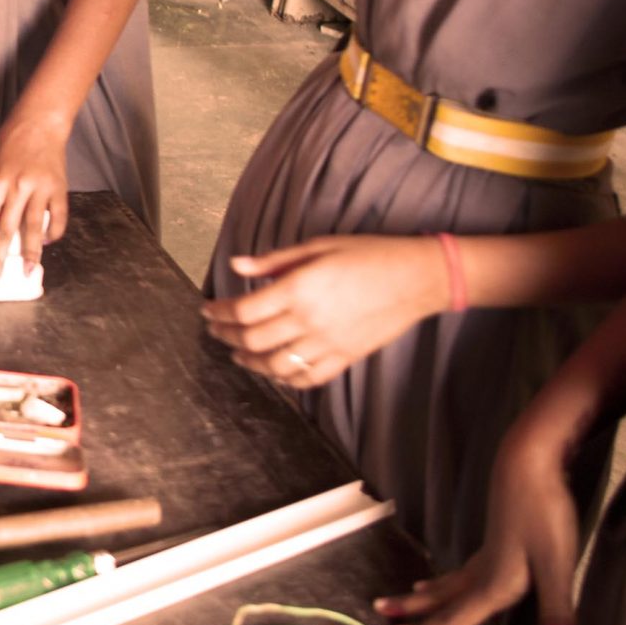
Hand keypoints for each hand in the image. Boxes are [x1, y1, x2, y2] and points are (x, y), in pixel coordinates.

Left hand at [0, 109, 70, 277]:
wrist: (40, 123)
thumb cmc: (11, 145)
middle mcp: (17, 187)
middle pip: (5, 231)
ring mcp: (40, 188)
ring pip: (32, 229)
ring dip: (28, 254)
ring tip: (25, 272)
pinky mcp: (59, 188)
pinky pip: (57, 218)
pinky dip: (52, 234)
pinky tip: (45, 244)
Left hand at [200, 235, 450, 389]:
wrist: (417, 277)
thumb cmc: (369, 254)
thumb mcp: (318, 246)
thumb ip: (275, 260)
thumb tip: (238, 265)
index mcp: (299, 289)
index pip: (244, 311)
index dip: (219, 313)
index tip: (208, 310)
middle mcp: (309, 320)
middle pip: (253, 339)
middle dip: (227, 336)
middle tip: (216, 331)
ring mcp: (327, 343)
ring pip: (275, 365)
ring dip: (249, 362)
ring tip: (238, 354)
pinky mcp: (345, 357)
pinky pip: (308, 378)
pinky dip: (285, 378)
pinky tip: (274, 370)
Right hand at [375, 419, 583, 624]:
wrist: (529, 464)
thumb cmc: (543, 513)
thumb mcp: (557, 567)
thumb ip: (556, 614)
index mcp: (496, 583)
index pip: (459, 615)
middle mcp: (487, 570)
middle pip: (446, 596)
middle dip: (416, 607)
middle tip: (382, 610)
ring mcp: (490, 551)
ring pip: (453, 579)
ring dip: (432, 591)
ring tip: (413, 591)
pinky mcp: (498, 537)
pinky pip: (467, 567)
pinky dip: (453, 576)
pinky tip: (460, 573)